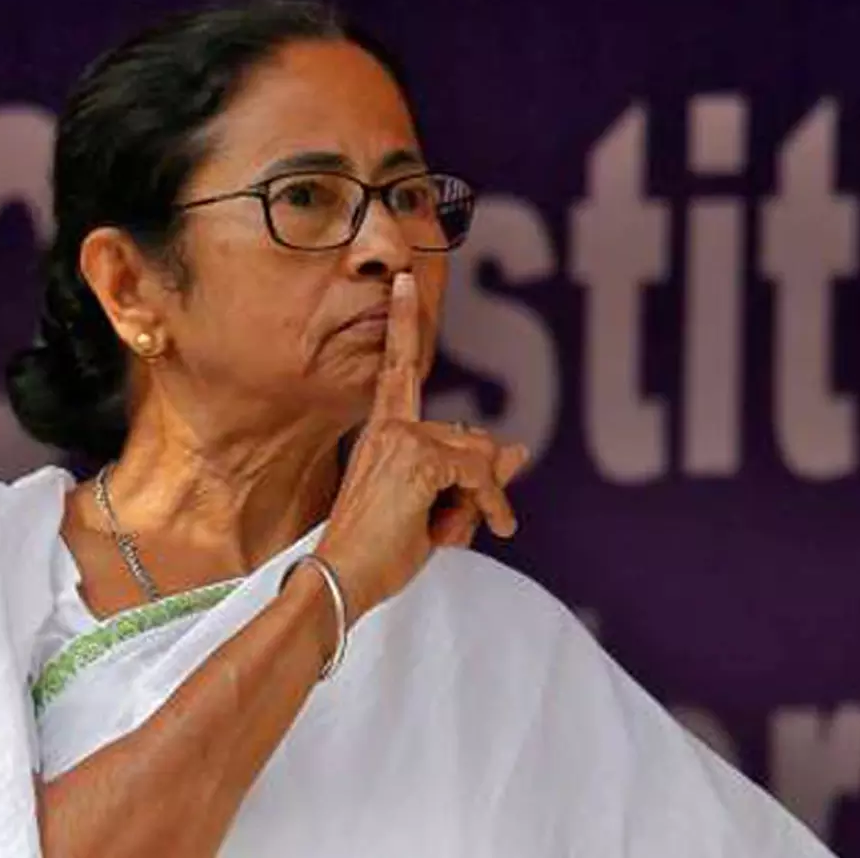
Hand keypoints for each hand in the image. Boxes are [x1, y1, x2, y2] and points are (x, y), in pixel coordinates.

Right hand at [316, 272, 528, 623]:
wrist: (340, 580)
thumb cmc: (376, 552)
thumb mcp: (434, 511)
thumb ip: (473, 478)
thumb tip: (519, 449)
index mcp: (382, 433)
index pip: (399, 368)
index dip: (405, 323)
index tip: (405, 280)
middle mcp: (390, 428)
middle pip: (471, 437)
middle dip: (480, 485)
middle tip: (458, 525)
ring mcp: (403, 441)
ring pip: (479, 457)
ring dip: (479, 502)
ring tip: (444, 534)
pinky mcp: (418, 460)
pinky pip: (481, 476)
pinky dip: (489, 507)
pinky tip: (476, 532)